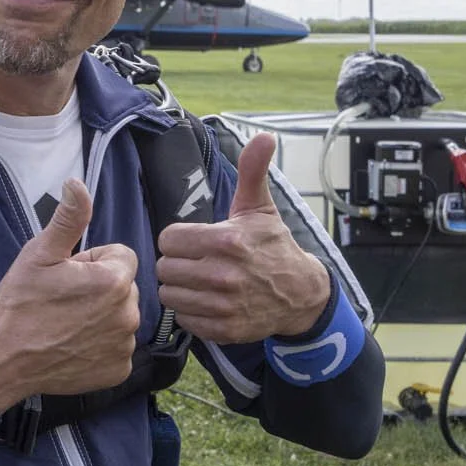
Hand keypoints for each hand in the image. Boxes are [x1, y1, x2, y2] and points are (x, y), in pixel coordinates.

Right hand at [0, 180, 145, 413]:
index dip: (93, 262)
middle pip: (123, 287)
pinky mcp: (118, 370)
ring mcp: (124, 344)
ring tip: (65, 323)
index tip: (68, 274)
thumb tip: (77, 184)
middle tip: (64, 299)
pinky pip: (117, 348)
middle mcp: (128, 313)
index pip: (121, 256)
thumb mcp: (40, 253)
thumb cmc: (20, 303)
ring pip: (120, 318)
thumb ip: (68, 218)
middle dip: (100, 289)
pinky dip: (100, 346)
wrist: (3, 358)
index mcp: (114, 280)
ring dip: (101, 317)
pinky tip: (73, 346)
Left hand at [155, 133, 331, 343]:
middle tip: (196, 261)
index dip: (177, 239)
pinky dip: (190, 311)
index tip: (193, 241)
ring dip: (180, 288)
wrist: (299, 294)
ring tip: (199, 280)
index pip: (168, 239)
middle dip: (177, 263)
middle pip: (165, 267)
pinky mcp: (224, 329)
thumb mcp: (259, 208)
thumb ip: (252, 171)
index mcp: (227, 240)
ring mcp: (224, 305)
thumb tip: (263, 136)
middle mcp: (224, 274)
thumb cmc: (272, 246)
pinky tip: (206, 300)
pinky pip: (184, 319)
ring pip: (169, 294)